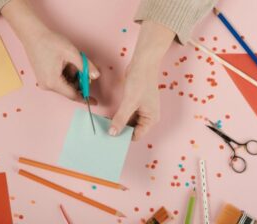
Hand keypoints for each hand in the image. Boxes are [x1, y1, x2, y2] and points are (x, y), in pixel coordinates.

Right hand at [1, 0, 99, 102]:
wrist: (32, 34)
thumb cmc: (50, 42)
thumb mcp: (72, 53)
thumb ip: (85, 66)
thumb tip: (96, 76)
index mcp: (53, 82)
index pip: (73, 95)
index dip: (85, 98)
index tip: (94, 101)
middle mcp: (47, 85)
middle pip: (69, 90)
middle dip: (79, 81)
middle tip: (82, 68)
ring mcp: (43, 82)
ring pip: (65, 85)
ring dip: (72, 76)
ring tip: (70, 61)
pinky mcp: (43, 78)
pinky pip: (59, 81)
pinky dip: (66, 74)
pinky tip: (65, 63)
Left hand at [109, 21, 174, 140]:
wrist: (143, 64)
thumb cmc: (141, 82)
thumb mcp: (130, 102)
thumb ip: (121, 119)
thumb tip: (113, 133)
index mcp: (151, 119)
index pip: (136, 135)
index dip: (124, 137)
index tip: (111, 139)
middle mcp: (147, 117)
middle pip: (132, 130)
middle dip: (120, 131)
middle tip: (106, 133)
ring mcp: (141, 110)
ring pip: (128, 122)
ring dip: (118, 123)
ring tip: (105, 126)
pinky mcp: (135, 104)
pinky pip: (126, 114)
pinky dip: (119, 116)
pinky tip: (109, 118)